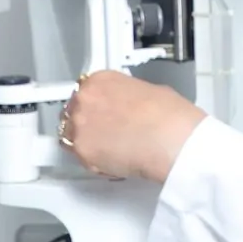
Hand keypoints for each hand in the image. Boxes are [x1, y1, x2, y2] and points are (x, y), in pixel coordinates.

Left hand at [61, 71, 206, 182]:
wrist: (172, 139)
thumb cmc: (169, 116)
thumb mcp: (150, 91)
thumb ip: (127, 97)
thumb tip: (129, 105)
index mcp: (101, 80)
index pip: (84, 90)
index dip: (93, 105)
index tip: (99, 113)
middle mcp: (85, 99)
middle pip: (73, 111)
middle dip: (87, 122)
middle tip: (104, 132)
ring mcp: (80, 125)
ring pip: (70, 135)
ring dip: (86, 141)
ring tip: (108, 148)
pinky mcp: (82, 151)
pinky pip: (81, 157)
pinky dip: (94, 161)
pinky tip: (112, 160)